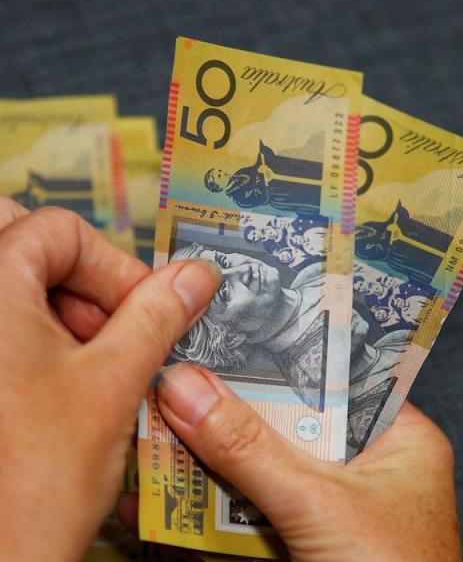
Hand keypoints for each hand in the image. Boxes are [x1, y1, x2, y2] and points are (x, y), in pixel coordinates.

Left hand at [0, 199, 219, 559]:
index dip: (112, 266)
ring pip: (4, 285)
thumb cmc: (35, 482)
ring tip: (89, 366)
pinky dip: (29, 339)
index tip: (145, 308)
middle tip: (107, 322)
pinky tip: (59, 387)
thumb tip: (195, 276)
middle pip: (16, 242)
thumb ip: (157, 315)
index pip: (55, 230)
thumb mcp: (116, 383)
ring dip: (53, 309)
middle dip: (71, 274)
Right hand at [119, 363, 459, 560]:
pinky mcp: (308, 548)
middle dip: (230, 417)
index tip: (221, 341)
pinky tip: (169, 504)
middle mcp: (372, 469)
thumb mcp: (318, 504)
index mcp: (401, 439)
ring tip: (156, 439)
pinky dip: (214, 516)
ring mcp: (338, 512)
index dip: (276, 359)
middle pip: (290, 426)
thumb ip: (252, 449)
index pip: (334, 378)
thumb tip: (191, 392)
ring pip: (266, 474)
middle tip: (174, 391)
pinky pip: (257, 519)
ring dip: (213, 467)